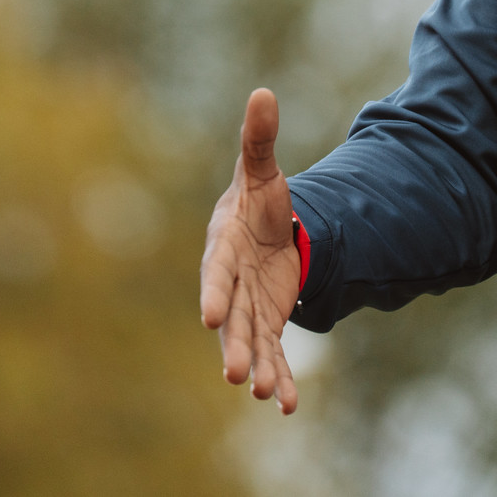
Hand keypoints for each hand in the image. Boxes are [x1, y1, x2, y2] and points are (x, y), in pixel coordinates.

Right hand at [199, 87, 301, 412]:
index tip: (210, 314)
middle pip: (229, 318)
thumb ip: (259, 139)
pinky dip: (279, 378)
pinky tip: (286, 405)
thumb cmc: (258, 198)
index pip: (216, 273)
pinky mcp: (265, 323)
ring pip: (249, 342)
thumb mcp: (264, 170)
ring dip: (256, 367)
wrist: (265, 229)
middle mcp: (230, 285)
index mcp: (223, 248)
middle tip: (234, 372)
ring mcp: (246, 308)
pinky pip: (272, 354)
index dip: (213, 292)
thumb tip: (264, 92)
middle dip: (232, 344)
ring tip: (261, 393)